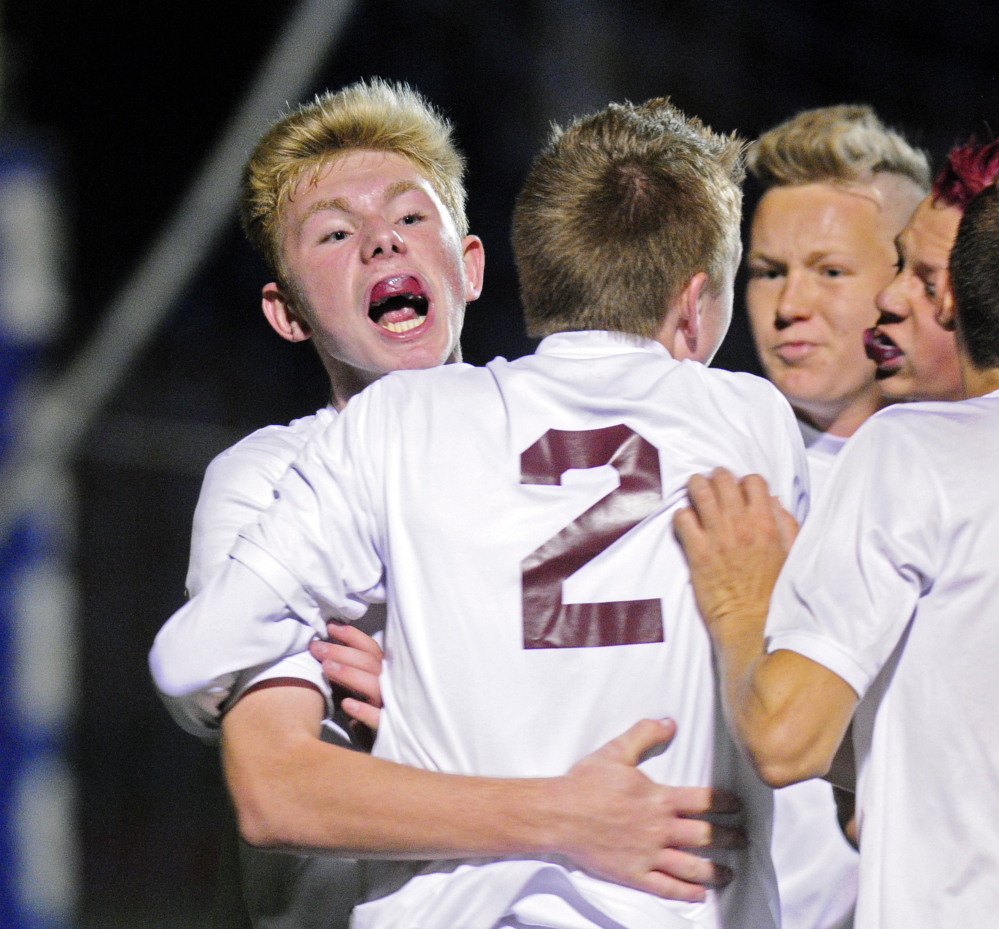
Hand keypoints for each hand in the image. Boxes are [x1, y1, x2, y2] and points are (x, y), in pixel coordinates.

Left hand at [309, 622, 382, 729]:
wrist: (378, 748)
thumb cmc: (363, 712)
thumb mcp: (354, 687)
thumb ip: (345, 669)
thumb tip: (322, 647)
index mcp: (382, 672)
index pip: (370, 648)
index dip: (351, 635)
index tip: (329, 627)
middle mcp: (389, 685)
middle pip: (369, 662)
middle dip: (341, 652)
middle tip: (316, 648)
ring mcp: (389, 706)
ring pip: (374, 685)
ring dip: (350, 674)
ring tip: (325, 669)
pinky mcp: (386, 729)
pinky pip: (379, 719)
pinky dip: (364, 711)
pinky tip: (347, 704)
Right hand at [554, 718, 743, 901]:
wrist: (559, 813)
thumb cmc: (586, 782)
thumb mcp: (616, 750)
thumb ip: (645, 734)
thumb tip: (669, 722)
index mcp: (659, 798)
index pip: (704, 801)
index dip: (726, 803)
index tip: (738, 807)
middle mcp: (660, 829)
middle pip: (706, 835)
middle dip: (729, 837)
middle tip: (742, 839)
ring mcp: (649, 854)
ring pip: (692, 866)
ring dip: (716, 869)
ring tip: (731, 871)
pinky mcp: (634, 874)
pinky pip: (667, 887)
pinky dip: (687, 892)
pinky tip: (700, 893)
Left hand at [673, 468, 797, 633]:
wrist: (751, 623)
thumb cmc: (774, 593)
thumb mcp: (792, 555)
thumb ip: (785, 524)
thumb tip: (774, 501)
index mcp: (767, 523)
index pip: (754, 481)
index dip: (745, 482)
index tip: (740, 489)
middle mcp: (741, 524)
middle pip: (723, 480)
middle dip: (717, 478)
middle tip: (712, 483)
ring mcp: (717, 536)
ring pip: (700, 491)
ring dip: (696, 487)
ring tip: (694, 490)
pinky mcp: (697, 551)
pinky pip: (682, 518)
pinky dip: (682, 515)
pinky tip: (686, 522)